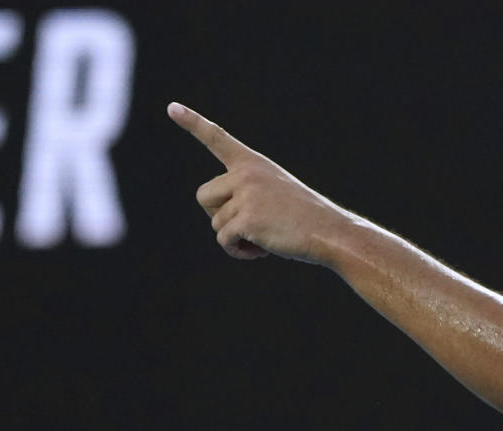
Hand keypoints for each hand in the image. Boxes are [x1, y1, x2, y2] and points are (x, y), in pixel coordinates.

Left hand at [167, 102, 350, 262]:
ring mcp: (246, 195)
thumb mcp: (277, 195)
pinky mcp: (246, 219)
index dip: (193, 122)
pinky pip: (224, 240)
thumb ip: (247, 197)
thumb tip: (224, 226)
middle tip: (249, 225)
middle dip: (220, 215)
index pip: (217, 138)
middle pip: (204, 196)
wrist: (330, 232)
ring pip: (216, 222)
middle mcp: (246, 174)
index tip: (172, 107)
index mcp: (253, 163)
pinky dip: (238, 251)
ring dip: (235, 237)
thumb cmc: (307, 219)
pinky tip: (260, 250)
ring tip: (264, 237)